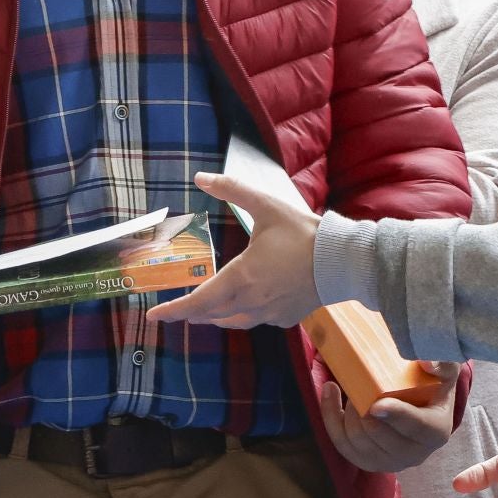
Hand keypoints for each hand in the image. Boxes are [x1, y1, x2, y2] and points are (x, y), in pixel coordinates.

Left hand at [146, 171, 322, 328]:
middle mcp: (252, 300)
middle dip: (190, 313)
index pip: (199, 301)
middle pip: (211, 314)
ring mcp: (269, 313)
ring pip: (232, 321)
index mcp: (242, 276)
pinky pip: (256, 320)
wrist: (343, 260)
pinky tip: (244, 307)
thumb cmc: (304, 232)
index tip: (154, 316)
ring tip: (203, 313)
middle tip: (175, 311)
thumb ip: (232, 190)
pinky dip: (242, 315)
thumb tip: (201, 177)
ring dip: (213, 317)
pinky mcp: (285, 318)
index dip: (174, 310)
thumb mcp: (266, 205)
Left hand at [319, 361, 461, 471]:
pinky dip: (330, 417)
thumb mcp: (446, 369)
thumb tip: (425, 362)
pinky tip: (330, 392)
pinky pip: (342, 444)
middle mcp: (415, 454)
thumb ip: (441, 363)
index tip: (376, 404)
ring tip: (350, 388)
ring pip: (357, 440)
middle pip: (379, 434)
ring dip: (348, 411)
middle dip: (363, 408)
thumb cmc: (435, 383)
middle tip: (358, 382)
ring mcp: (390, 462)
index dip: (396, 416)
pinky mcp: (369, 462)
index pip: (416, 426)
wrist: (425, 406)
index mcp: (436, 431)